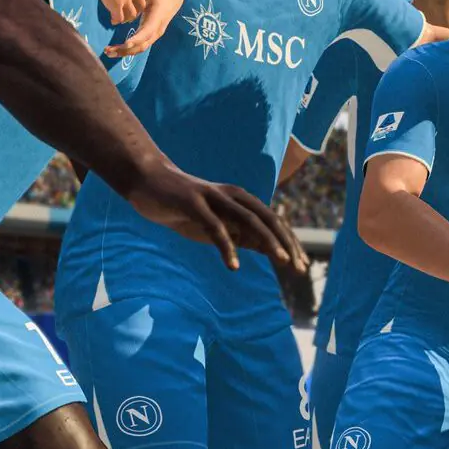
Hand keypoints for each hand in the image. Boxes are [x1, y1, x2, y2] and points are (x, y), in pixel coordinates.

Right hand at [89, 0, 147, 26]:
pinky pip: (119, 17)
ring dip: (126, 19)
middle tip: (128, 16)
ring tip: (120, 20)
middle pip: (140, 8)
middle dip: (134, 13)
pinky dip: (116, 20)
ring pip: (131, 15)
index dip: (138, 2)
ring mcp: (126, 0)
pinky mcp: (117, 5)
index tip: (132, 4)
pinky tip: (112, 21)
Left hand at [105, 0, 184, 57]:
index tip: (125, 44)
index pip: (147, 32)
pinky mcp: (150, 37)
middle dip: (125, 50)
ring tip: (108, 52)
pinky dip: (127, 50)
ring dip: (124, 52)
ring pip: (140, 49)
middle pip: (142, 45)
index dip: (136, 39)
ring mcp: (154, 35)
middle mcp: (157, 30)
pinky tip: (115, 50)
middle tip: (107, 50)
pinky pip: (139, 47)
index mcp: (157, 18)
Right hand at [125, 163, 307, 272]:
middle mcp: (232, 196)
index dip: (290, 242)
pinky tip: (234, 266)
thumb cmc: (184, 207)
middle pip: (267, 219)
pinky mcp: (193, 202)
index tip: (302, 265)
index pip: (273, 222)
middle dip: (287, 243)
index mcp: (240, 200)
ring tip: (282, 261)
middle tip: (300, 267)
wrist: (146, 181)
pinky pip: (214, 227)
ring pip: (248, 219)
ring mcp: (213, 197)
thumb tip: (268, 251)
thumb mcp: (217, 225)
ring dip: (267, 241)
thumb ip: (240, 234)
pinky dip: (226, 246)